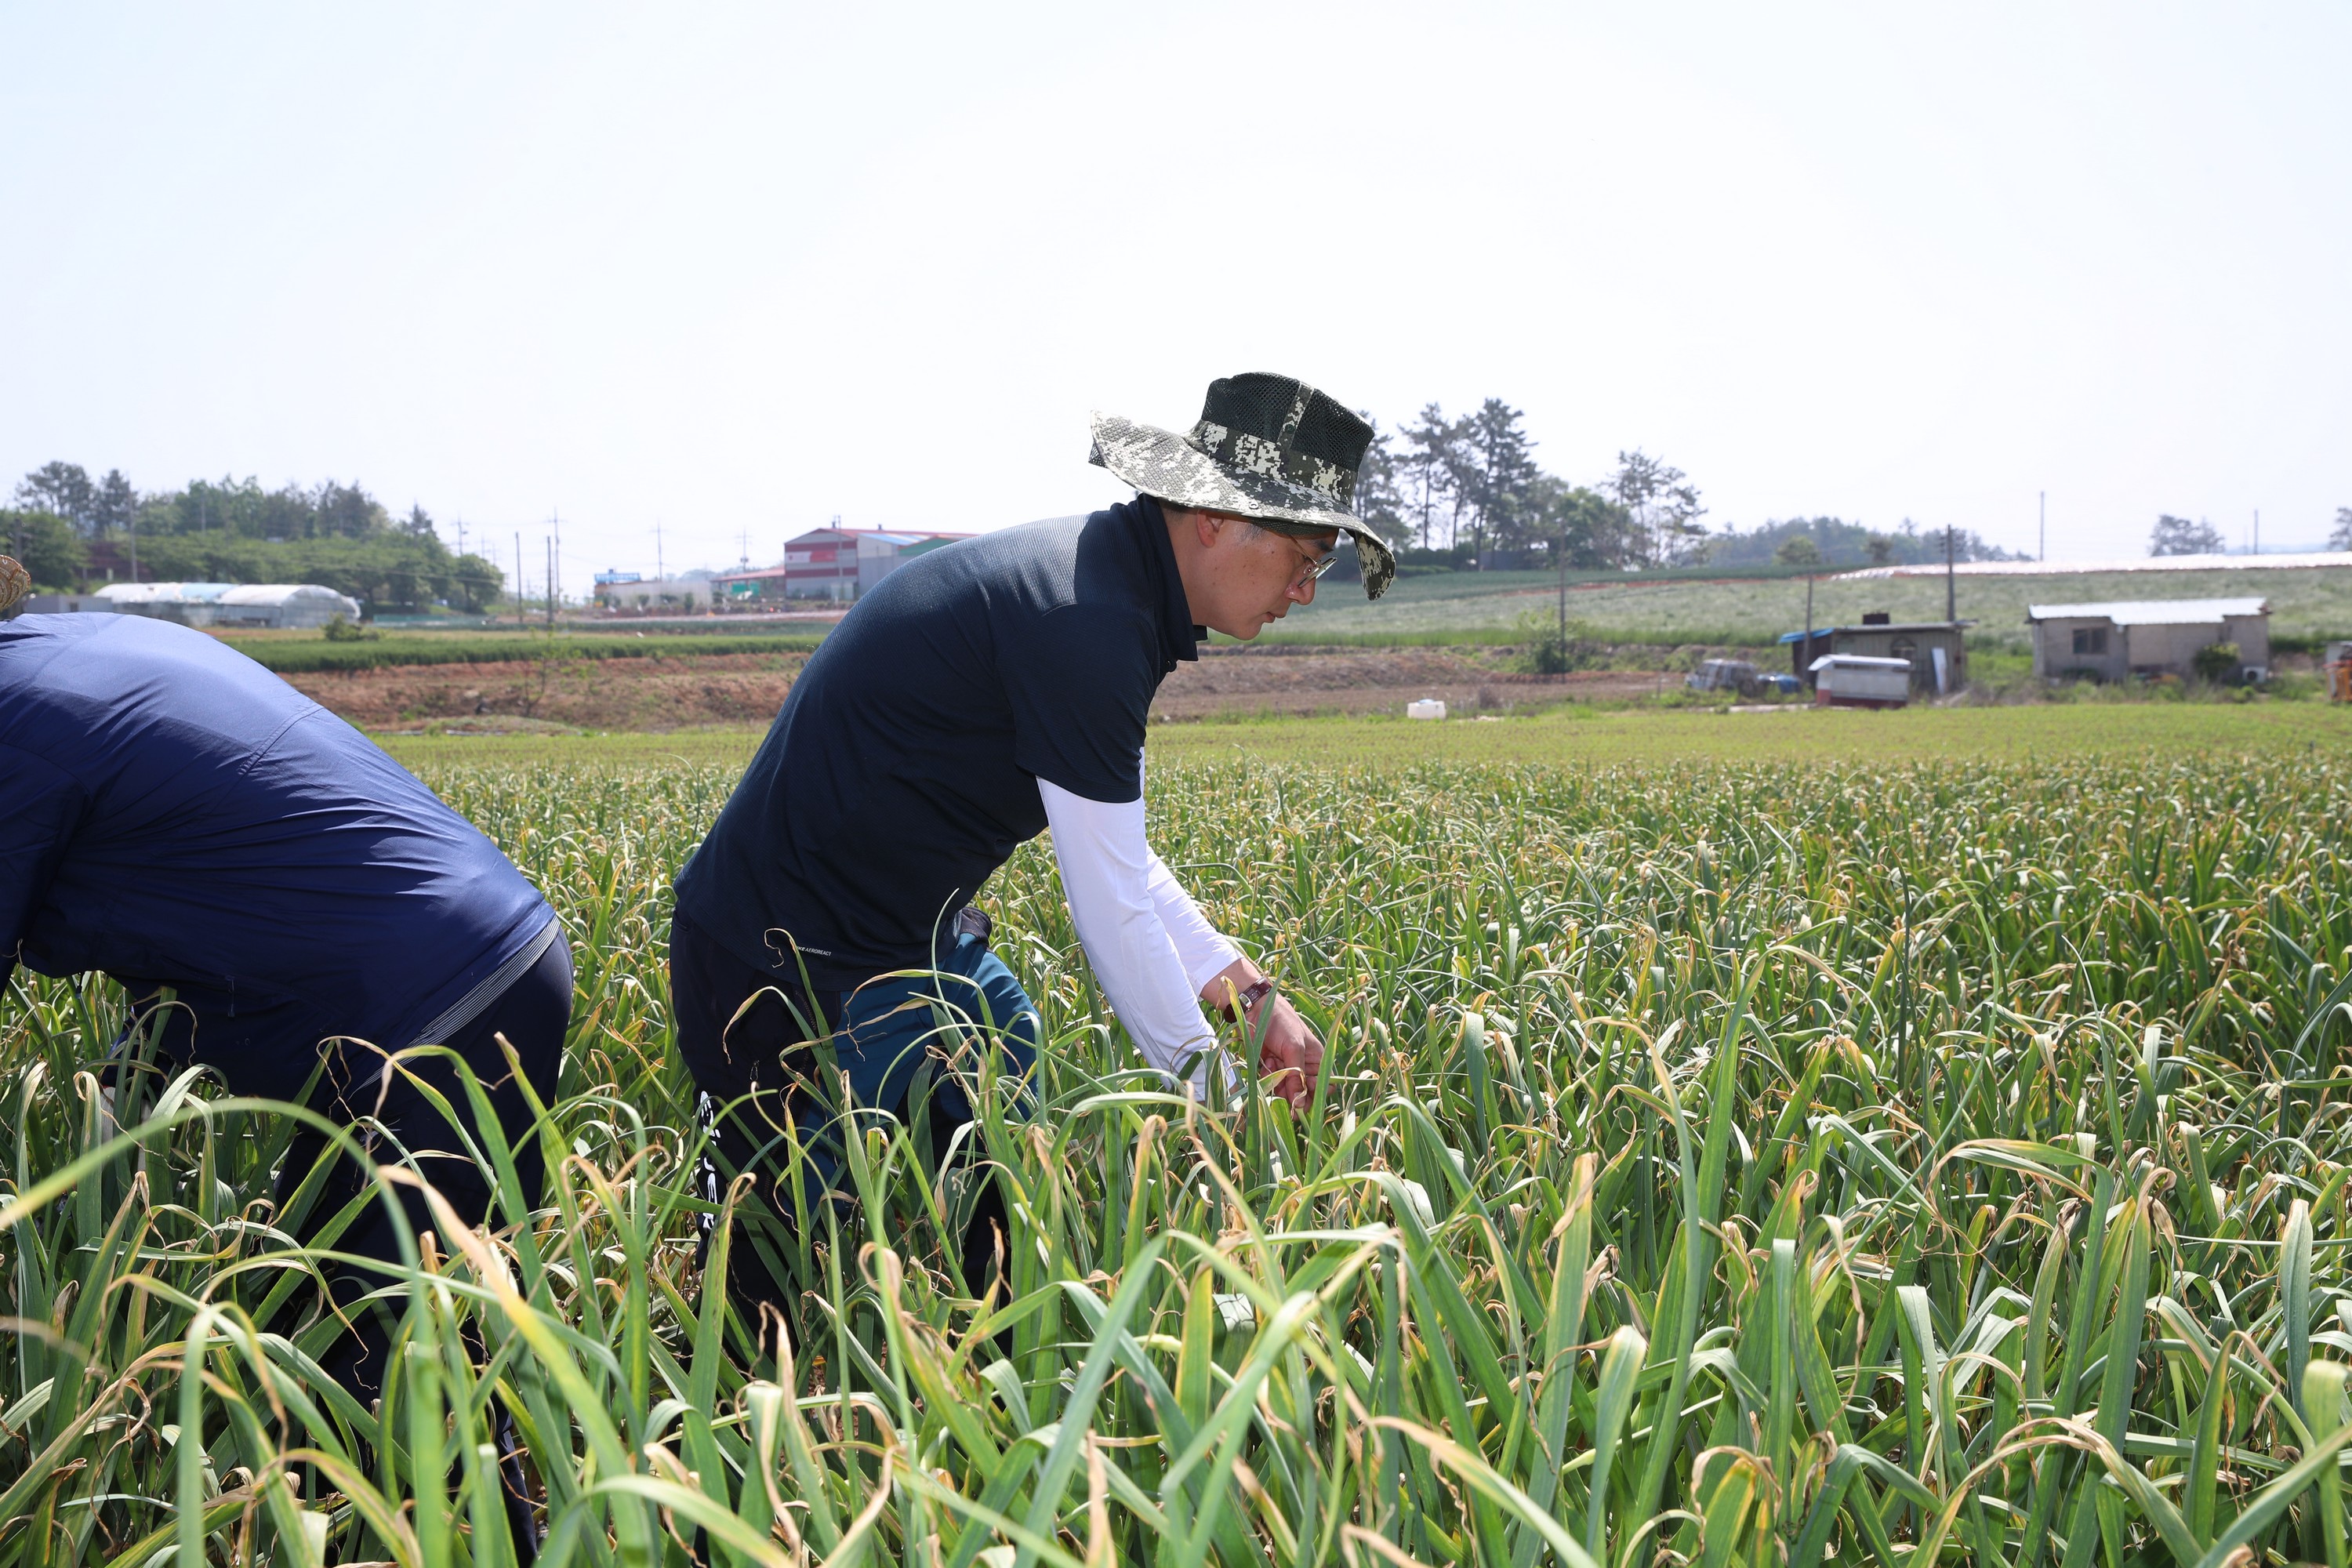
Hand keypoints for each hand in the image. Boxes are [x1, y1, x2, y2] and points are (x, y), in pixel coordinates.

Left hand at [1251, 992, 1323, 1115]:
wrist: (1256, 1011)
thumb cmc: (1281, 1023)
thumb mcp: (1294, 1047)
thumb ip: (1297, 1075)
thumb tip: (1300, 1103)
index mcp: (1317, 1059)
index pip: (1325, 1085)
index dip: (1316, 1092)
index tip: (1304, 1091)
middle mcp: (1304, 1067)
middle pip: (1305, 1093)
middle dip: (1294, 1092)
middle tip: (1284, 1086)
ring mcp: (1287, 1069)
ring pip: (1287, 1092)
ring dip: (1279, 1083)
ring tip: (1273, 1063)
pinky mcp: (1271, 1070)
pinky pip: (1272, 1085)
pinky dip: (1268, 1077)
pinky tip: (1267, 1062)